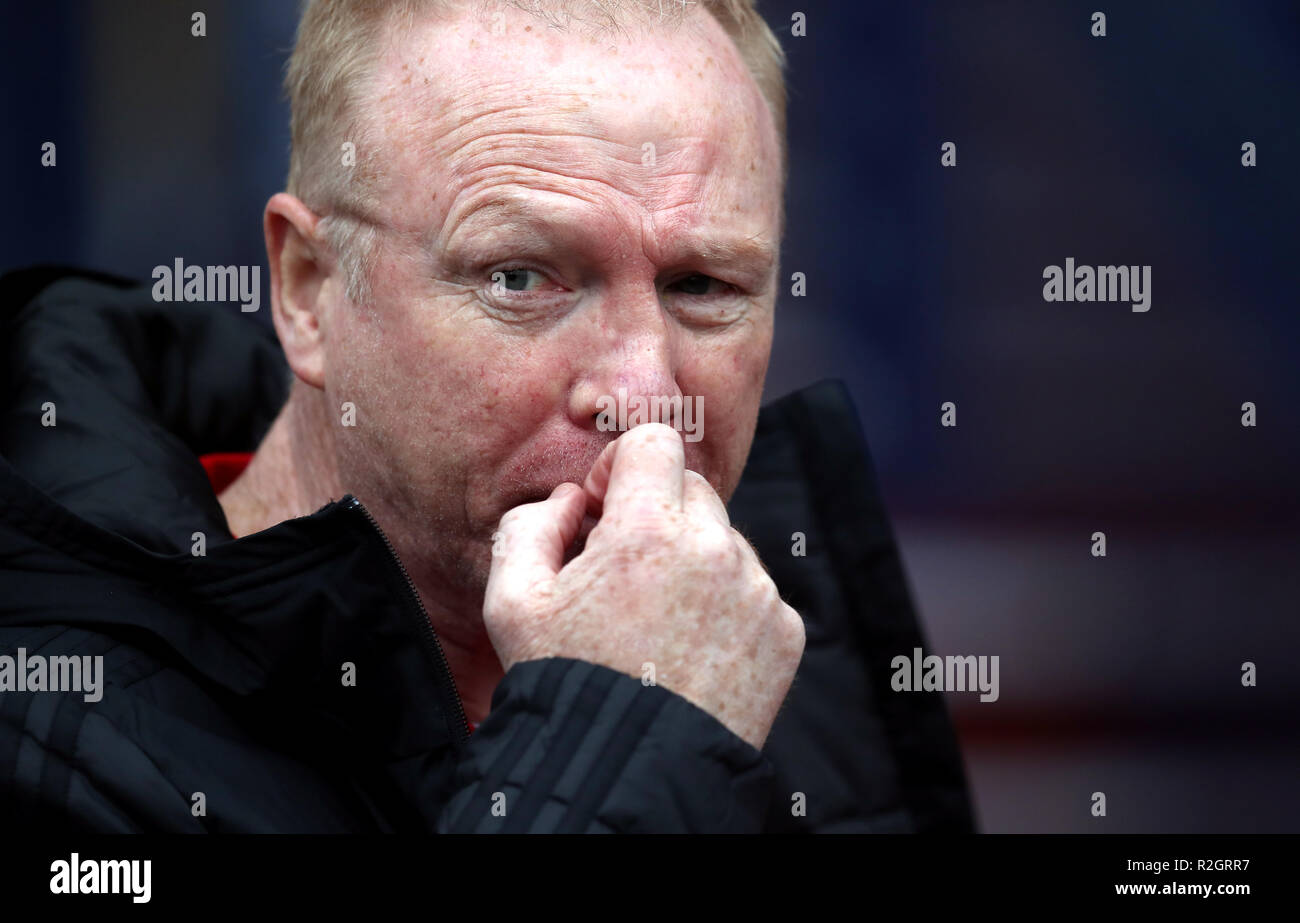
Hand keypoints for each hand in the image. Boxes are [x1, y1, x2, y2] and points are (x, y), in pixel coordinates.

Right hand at [484, 423, 804, 749]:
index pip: (657, 442)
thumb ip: (533, 524)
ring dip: (693, 559)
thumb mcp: (511, 601)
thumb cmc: (565, 685)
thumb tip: (575, 499)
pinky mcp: (784, 633)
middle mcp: (716, 551)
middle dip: (657, 514)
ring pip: (726, 540)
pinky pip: (755, 589)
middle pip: (693, 489)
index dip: (625, 467)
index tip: (606, 509)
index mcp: (648, 531)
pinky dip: (726, 604)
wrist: (631, 774)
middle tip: (623, 571)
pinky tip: (688, 648)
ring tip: (655, 621)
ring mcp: (759, 593)